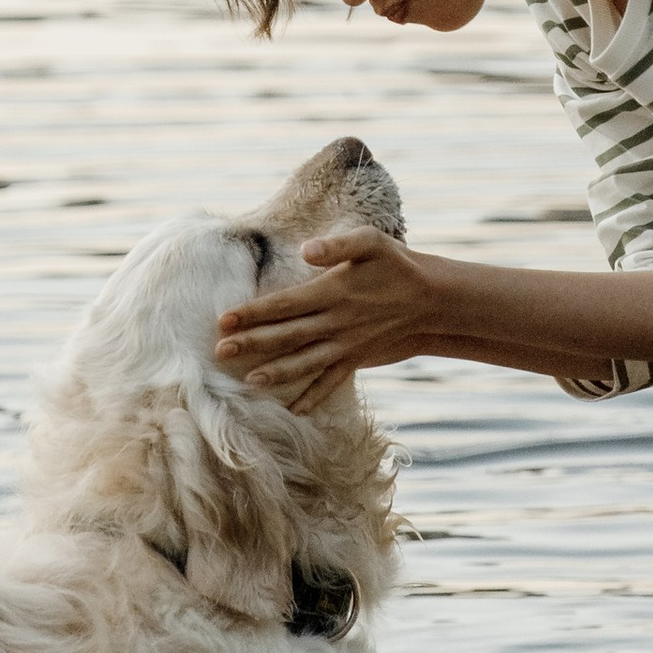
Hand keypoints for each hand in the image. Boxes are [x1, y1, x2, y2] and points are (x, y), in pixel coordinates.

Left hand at [216, 230, 436, 412]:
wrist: (432, 299)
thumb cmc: (397, 265)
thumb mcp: (372, 243)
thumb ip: (338, 245)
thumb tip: (306, 250)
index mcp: (334, 292)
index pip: (284, 304)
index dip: (253, 312)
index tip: (224, 319)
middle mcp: (337, 322)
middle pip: (287, 336)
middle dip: (252, 344)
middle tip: (220, 353)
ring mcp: (347, 345)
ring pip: (305, 363)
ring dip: (277, 373)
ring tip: (249, 383)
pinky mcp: (357, 358)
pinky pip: (332, 381)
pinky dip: (314, 396)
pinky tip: (295, 410)